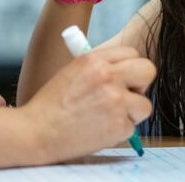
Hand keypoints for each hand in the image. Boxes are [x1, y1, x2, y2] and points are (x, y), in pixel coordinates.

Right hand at [20, 47, 155, 162]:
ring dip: (131, 113)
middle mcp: (108, 76)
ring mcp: (115, 101)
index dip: (130, 68)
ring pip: (145, 104)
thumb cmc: (50, 105)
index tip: (123, 79)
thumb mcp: (72, 72)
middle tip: (128, 95)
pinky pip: (132, 127)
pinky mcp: (119, 125)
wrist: (36, 131)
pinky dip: (119, 131)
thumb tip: (123, 70)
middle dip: (141, 84)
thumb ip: (99, 68)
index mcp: (95, 59)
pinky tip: (99, 130)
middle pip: (148, 70)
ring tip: (109, 117)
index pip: (133, 54)